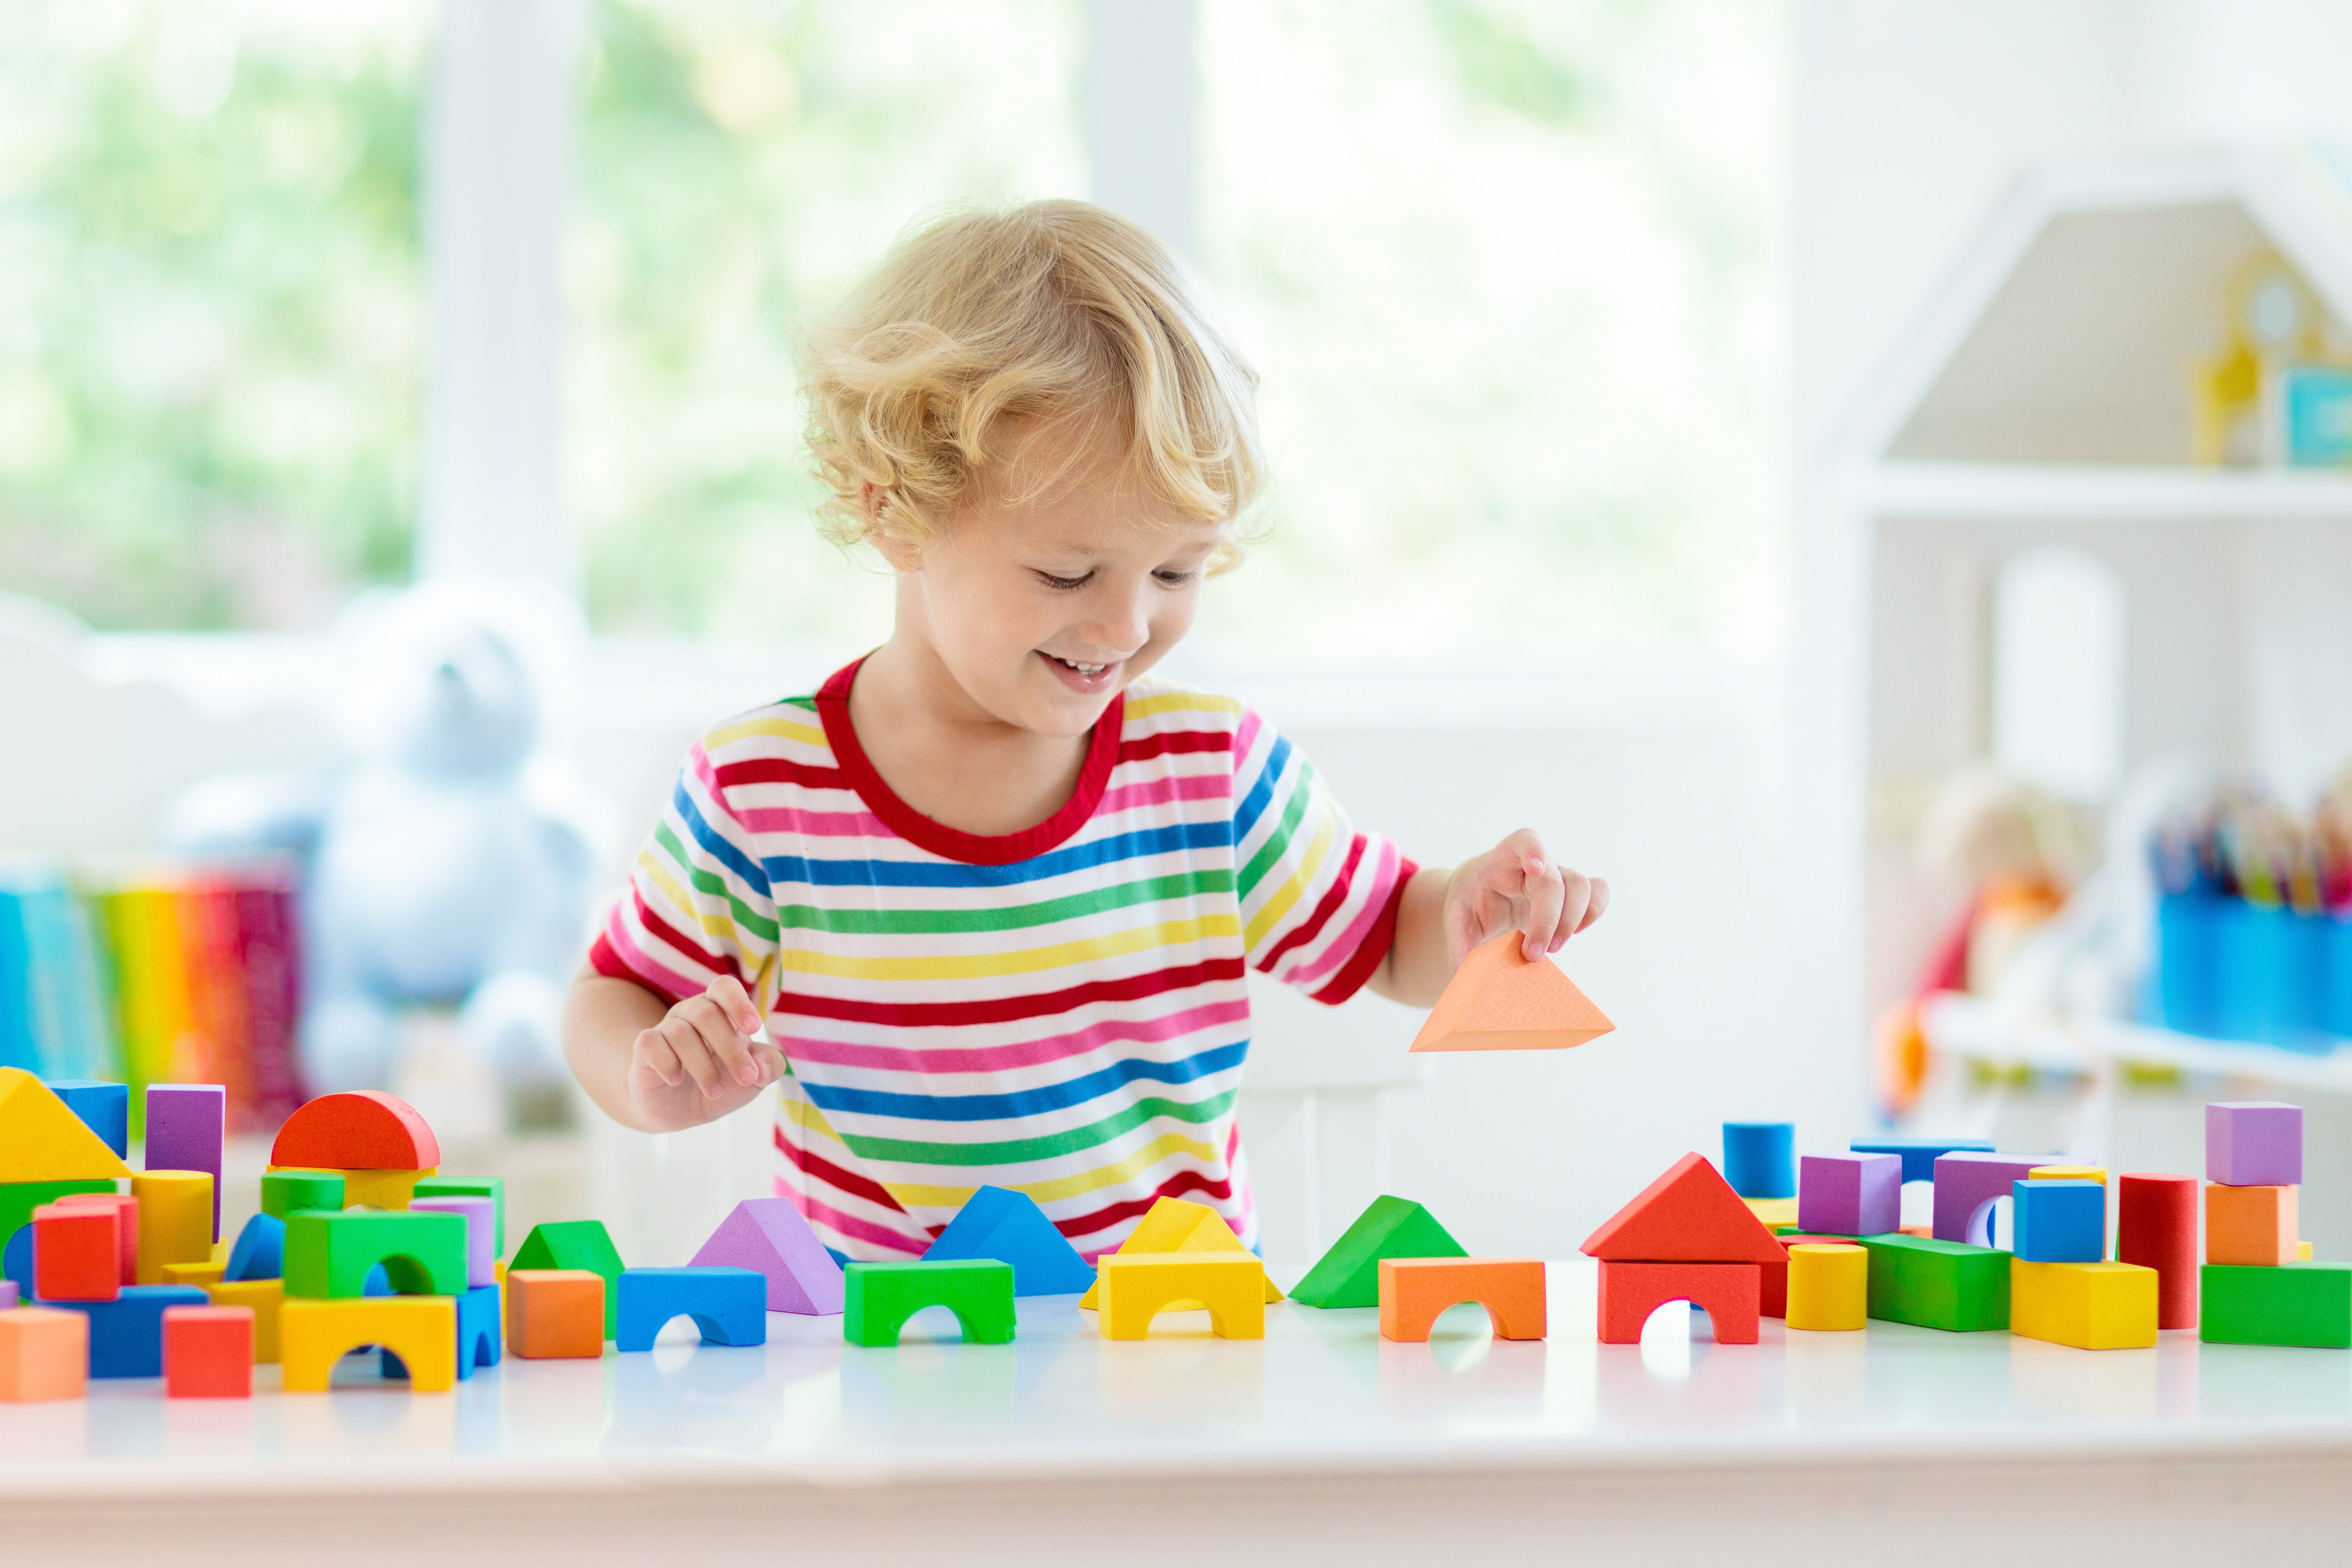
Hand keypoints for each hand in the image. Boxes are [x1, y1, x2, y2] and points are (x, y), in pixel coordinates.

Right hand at [627, 977, 787, 1123]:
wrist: (678, 1111)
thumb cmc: (720, 1083)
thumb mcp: (751, 1080)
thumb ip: (768, 1067)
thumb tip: (764, 1067)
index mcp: (719, 1011)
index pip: (724, 987)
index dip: (738, 1003)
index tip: (753, 1029)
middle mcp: (690, 1013)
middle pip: (707, 1013)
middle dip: (731, 1049)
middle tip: (746, 1078)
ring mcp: (665, 1029)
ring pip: (681, 1033)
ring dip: (703, 1066)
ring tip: (714, 1091)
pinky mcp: (644, 1049)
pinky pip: (650, 1044)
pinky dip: (667, 1063)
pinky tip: (676, 1080)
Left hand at [1442, 828, 1606, 966]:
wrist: (1484, 895)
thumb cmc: (1471, 902)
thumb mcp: (1457, 921)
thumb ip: (1459, 945)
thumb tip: (1467, 972)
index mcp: (1503, 859)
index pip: (1524, 841)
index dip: (1534, 850)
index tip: (1536, 869)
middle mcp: (1536, 864)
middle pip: (1555, 880)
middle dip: (1548, 920)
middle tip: (1534, 955)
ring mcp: (1558, 876)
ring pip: (1582, 886)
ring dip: (1573, 920)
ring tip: (1552, 948)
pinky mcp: (1572, 893)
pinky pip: (1598, 893)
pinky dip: (1592, 913)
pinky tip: (1575, 934)